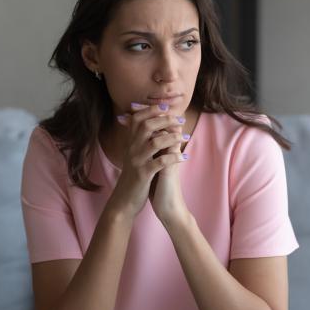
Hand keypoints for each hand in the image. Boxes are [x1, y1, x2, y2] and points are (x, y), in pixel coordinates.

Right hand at [104, 103, 187, 221]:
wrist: (124, 201)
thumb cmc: (133, 178)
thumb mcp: (134, 157)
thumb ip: (140, 142)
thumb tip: (150, 127)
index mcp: (131, 144)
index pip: (138, 119)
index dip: (152, 110)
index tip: (166, 108)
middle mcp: (132, 149)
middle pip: (147, 125)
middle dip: (166, 120)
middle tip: (180, 120)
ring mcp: (137, 161)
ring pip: (155, 142)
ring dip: (173, 138)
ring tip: (185, 138)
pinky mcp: (143, 174)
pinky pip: (160, 162)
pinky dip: (174, 158)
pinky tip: (184, 157)